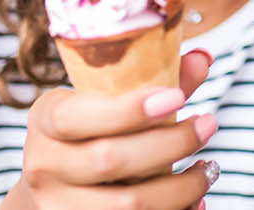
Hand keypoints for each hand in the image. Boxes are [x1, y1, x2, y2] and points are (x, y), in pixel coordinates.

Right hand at [6, 49, 217, 208]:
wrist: (55, 180)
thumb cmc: (91, 127)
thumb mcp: (105, 98)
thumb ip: (153, 78)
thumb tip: (202, 60)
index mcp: (46, 118)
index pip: (78, 116)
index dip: (128, 110)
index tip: (177, 97)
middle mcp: (44, 164)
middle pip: (110, 160)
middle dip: (171, 143)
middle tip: (209, 123)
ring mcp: (58, 204)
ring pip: (127, 204)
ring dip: (180, 188)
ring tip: (208, 168)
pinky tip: (194, 201)